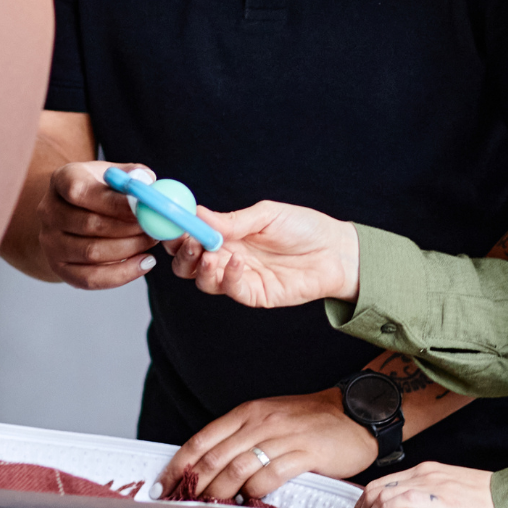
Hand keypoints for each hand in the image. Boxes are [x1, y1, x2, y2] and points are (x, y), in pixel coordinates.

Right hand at [38, 160, 157, 288]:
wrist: (74, 213)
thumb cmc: (100, 190)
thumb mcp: (113, 174)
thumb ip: (132, 176)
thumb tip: (147, 183)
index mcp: (61, 180)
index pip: (79, 191)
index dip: (115, 203)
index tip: (144, 208)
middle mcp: (49, 211)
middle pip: (89, 224)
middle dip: (129, 228)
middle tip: (155, 227)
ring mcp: (51, 242)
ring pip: (92, 253)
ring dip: (129, 249)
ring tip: (151, 241)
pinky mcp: (58, 267)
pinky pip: (90, 278)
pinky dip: (122, 274)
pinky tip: (144, 263)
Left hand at [162, 390, 376, 502]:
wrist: (354, 413)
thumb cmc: (308, 421)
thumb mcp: (268, 419)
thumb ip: (240, 438)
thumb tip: (207, 467)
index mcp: (247, 412)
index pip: (203, 439)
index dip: (179, 464)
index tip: (163, 485)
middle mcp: (261, 421)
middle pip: (216, 457)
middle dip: (195, 485)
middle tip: (182, 505)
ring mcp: (283, 436)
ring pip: (239, 468)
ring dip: (221, 492)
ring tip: (212, 507)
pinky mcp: (306, 453)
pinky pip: (272, 475)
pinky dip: (256, 491)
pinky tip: (249, 500)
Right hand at [170, 200, 360, 307]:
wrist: (336, 251)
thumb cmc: (304, 228)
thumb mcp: (266, 215)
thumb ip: (232, 220)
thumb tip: (197, 213)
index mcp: (226, 235)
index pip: (190, 236)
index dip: (176, 231)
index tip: (171, 223)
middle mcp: (227, 257)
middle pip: (187, 263)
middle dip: (180, 252)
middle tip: (186, 241)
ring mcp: (239, 277)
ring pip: (202, 280)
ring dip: (199, 266)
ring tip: (209, 253)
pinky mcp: (254, 294)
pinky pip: (231, 290)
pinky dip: (227, 277)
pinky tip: (236, 261)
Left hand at [352, 463, 507, 507]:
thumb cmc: (493, 505)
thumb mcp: (456, 495)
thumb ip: (433, 499)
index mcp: (430, 471)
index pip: (385, 481)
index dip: (367, 500)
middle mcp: (426, 473)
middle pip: (377, 486)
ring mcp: (431, 485)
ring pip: (382, 494)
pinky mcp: (437, 501)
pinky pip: (399, 503)